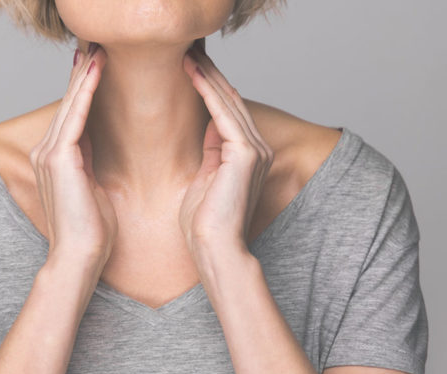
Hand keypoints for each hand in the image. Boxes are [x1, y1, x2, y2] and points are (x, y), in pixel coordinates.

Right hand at [29, 43, 117, 273]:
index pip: (71, 116)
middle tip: (93, 49)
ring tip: (96, 52)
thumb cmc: (91, 228)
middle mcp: (47, 152)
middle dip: (81, 76)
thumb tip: (91, 140)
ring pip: (70, 106)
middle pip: (68, 106)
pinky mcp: (59, 158)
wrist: (80, 255)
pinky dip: (86, 92)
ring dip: (84, 77)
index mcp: (56, 159)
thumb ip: (86, 160)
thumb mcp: (91, 185)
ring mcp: (49, 154)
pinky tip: (95, 72)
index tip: (92, 68)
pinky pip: (76, 117)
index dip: (81, 91)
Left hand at [179, 41, 273, 261]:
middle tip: (190, 51)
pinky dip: (207, 91)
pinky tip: (192, 73)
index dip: (210, 88)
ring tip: (188, 55)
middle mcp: (257, 149)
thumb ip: (212, 151)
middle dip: (210, 75)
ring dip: (207, 77)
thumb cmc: (205, 222)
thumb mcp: (206, 178)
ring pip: (228, 103)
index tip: (192, 68)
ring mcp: (254, 150)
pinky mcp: (246, 154)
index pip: (228, 112)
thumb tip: (209, 126)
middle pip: (230, 102)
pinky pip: (223, 114)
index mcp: (248, 155)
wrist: (214, 248)